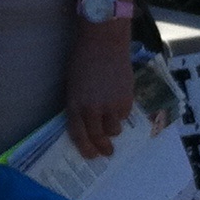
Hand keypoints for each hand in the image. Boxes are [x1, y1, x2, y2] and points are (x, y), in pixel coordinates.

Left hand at [64, 25, 135, 158]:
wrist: (103, 43)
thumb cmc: (83, 60)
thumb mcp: (73, 85)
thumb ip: (78, 104)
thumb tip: (86, 123)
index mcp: (74, 105)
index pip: (79, 134)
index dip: (85, 148)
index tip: (91, 156)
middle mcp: (91, 109)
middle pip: (97, 137)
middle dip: (103, 148)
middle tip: (107, 152)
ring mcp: (110, 105)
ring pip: (114, 129)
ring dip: (113, 129)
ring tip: (112, 122)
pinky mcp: (126, 99)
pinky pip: (125, 115)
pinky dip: (122, 113)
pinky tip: (119, 102)